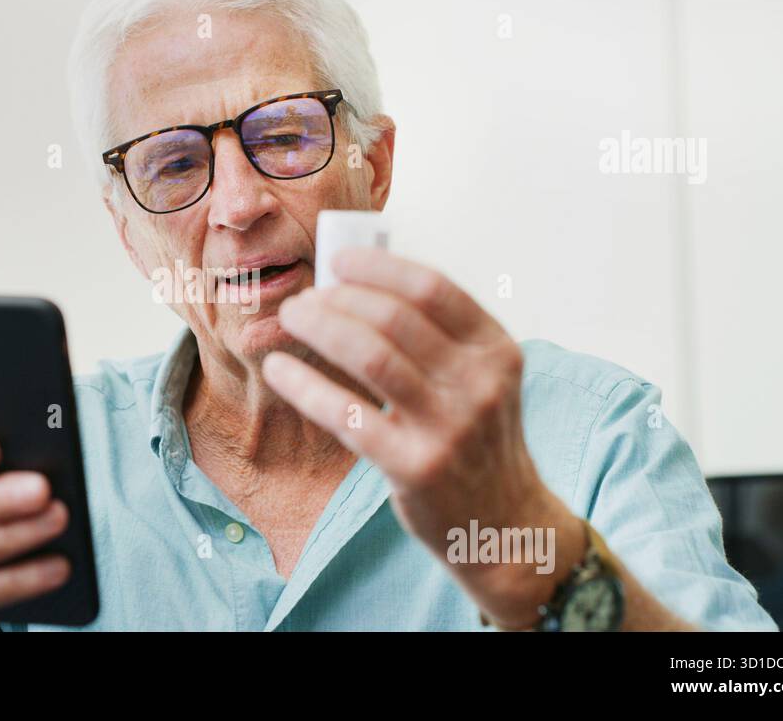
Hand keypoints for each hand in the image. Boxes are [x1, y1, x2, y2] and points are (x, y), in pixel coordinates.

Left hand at [262, 247, 583, 628]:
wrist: (502, 522)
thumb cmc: (475, 438)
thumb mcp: (480, 379)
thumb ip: (436, 336)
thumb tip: (354, 284)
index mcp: (496, 349)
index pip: (431, 288)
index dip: (377, 267)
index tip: (336, 261)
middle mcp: (479, 384)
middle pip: (393, 317)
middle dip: (337, 299)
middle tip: (303, 300)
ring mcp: (449, 427)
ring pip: (369, 356)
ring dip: (319, 329)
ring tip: (291, 320)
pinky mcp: (416, 467)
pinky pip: (348, 414)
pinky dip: (305, 385)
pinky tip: (280, 368)